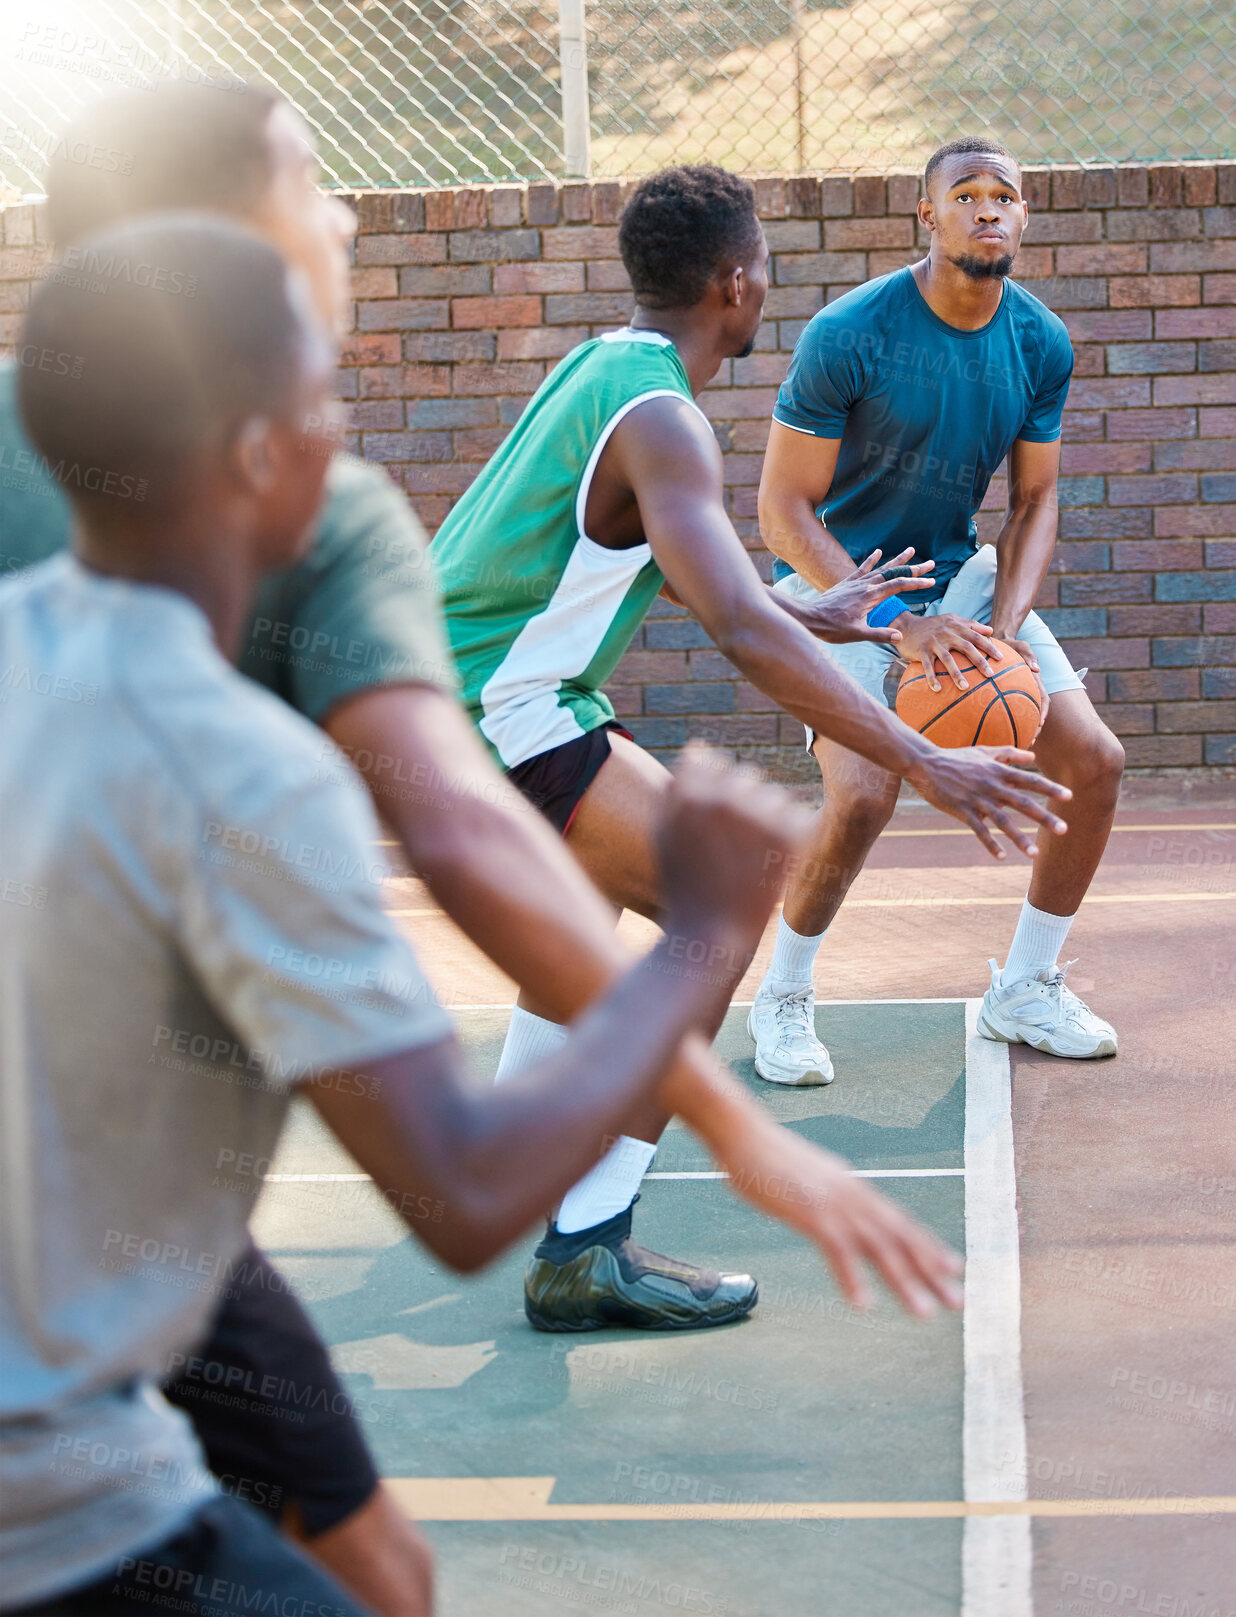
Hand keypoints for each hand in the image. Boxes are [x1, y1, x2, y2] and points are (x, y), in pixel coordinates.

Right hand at [656, 744, 812, 953]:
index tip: (711, 819)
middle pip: (745, 775)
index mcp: (686, 791)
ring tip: (750, 856)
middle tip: (732, 845)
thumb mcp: (663, 833)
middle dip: (742, 801)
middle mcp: (721, 796)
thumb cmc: (683, 884)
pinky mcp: (787, 832)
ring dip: (768, 817)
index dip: (711, 785)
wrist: (712, 933)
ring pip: (773, 793)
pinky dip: (790, 833)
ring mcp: (755, 813)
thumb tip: (699, 746)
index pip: (707, 756)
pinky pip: (798, 812)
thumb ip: (676, 786)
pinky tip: (770, 860)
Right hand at [722, 1119, 963, 1315]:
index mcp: (854, 1187)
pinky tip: (863, 1305)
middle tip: (957, 1301)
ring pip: (879, 1247)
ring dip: (903, 1281)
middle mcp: (853, 1194)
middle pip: (900, 1237)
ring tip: (924, 1312)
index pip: (901, 1221)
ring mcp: (833, 1203)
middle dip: (930, 1270)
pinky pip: (838, 1250)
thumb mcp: (810, 1178)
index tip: (953, 1269)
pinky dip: (852, 1278)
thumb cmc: (768, 1157)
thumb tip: (835, 1211)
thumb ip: (828, 1195)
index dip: (928, 1247)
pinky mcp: (810, 1212)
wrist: (743, 1133)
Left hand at [783, 548, 934, 644]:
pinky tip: (878, 552)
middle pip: (894, 573)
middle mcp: (865, 585)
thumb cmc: (831, 628)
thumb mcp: (857, 634)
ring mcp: (856, 583)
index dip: (917, 583)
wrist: (809, 617)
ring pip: (881, 568)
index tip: (932, 581)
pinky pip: (862, 569)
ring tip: (911, 549)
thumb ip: (879, 634)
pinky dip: (871, 560)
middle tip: (931, 563)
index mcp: (870, 597)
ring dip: (897, 560)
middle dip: (914, 569)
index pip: (899, 586)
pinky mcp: (847, 583)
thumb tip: (900, 637)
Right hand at [896, 612, 997, 691]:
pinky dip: (932, 678)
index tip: (1000, 658)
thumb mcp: (951, 619)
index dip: (989, 647)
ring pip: (947, 659)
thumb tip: (991, 630)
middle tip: (990, 674)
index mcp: (955, 626)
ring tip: (965, 687)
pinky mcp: (921, 651)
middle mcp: (946, 633)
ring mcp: (933, 642)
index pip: (975, 636)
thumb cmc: (932, 625)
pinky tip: (938, 689)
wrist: (906, 625)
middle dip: (979, 661)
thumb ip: (971, 624)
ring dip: (956, 674)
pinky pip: (927, 666)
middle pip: (966, 647)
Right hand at [910, 744, 1071, 860]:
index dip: (1050, 788)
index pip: (1030, 780)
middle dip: (1044, 817)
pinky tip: (1002, 857)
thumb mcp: (984, 751)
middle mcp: (991, 786)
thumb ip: (1010, 753)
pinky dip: (990, 844)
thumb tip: (1033, 756)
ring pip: (1002, 822)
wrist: (926, 764)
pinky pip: (979, 831)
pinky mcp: (962, 811)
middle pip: (1022, 803)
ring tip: (1034, 854)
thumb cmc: (957, 757)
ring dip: (1019, 839)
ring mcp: (977, 800)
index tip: (1070, 797)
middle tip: (1064, 830)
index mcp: (998, 771)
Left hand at [993, 633, 1049, 734]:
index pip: (1043, 699)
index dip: (1043, 712)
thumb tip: (1037, 669)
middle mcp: (1029, 689)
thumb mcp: (1021, 645)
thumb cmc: (1012, 643)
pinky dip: (1005, 719)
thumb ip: (1029, 655)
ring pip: (1022, 713)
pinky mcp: (1007, 693)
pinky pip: (1007, 708)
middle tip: (1029, 741)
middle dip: (1034, 727)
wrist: (999, 641)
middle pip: (1035, 711)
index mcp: (1035, 681)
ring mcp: (1018, 692)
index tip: (1040, 724)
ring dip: (1021, 727)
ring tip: (1015, 741)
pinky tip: (995, 729)